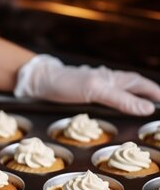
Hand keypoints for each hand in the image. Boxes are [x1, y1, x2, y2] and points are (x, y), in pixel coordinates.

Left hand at [14, 55, 159, 115]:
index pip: (140, 85)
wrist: (40, 82)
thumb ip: (120, 99)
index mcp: (113, 79)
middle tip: (156, 107)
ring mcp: (96, 87)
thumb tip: (146, 108)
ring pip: (121, 92)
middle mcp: (108, 81)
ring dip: (132, 100)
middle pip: (133, 87)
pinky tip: (114, 110)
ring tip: (142, 110)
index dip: (154, 93)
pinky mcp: (86, 94)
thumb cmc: (67, 83)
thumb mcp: (95, 91)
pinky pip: (107, 99)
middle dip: (147, 95)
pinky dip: (116, 104)